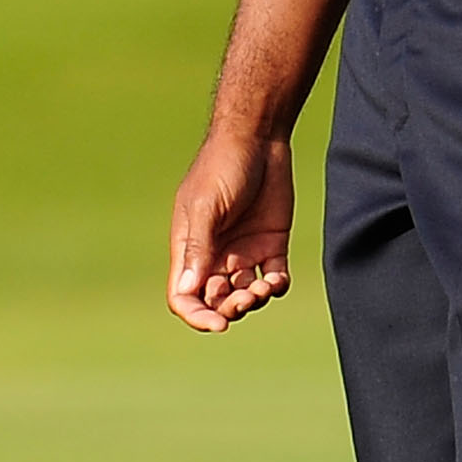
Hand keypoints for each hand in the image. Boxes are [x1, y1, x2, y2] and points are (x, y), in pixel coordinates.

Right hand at [166, 129, 297, 332]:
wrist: (258, 137)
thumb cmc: (222, 166)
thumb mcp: (206, 206)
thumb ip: (198, 248)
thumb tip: (188, 290)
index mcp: (190, 248)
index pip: (185, 296)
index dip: (197, 316)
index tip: (218, 324)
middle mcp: (215, 255)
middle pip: (215, 301)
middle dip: (229, 309)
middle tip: (246, 298)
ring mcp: (244, 252)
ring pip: (244, 295)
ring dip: (253, 300)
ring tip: (263, 288)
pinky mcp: (271, 244)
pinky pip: (273, 279)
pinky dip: (275, 287)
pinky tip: (276, 279)